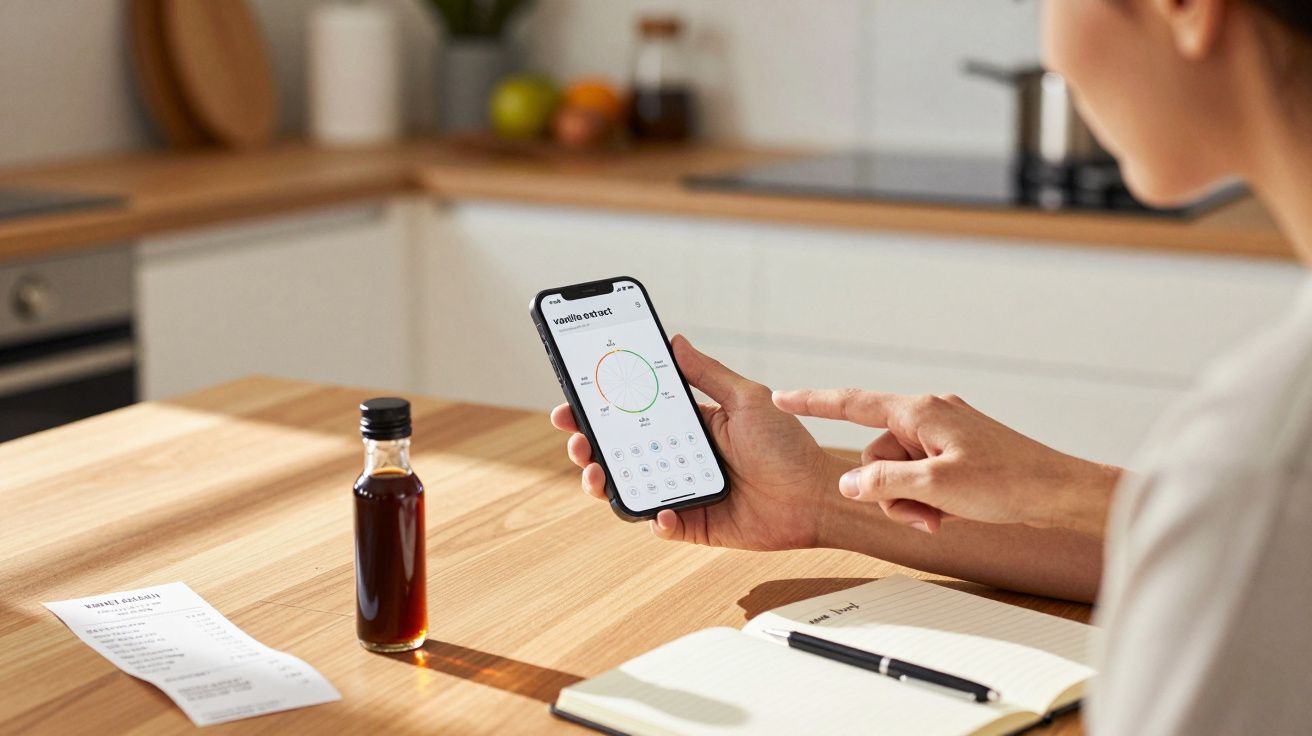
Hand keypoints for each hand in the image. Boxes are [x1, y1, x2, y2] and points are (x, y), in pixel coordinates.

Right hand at [549, 335, 850, 550]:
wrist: (816, 496)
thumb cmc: (788, 446)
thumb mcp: (747, 399)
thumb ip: (708, 373)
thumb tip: (675, 340)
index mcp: (689, 426)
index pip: (633, 415)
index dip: (600, 410)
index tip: (572, 402)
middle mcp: (680, 458)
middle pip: (621, 452)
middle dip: (589, 445)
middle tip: (576, 439)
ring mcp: (684, 492)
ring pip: (631, 488)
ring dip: (606, 483)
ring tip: (595, 474)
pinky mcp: (696, 524)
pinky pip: (663, 523)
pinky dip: (655, 519)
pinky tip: (660, 511)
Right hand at [772, 389, 1120, 536]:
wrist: (1059, 492)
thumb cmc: (1009, 482)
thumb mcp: (936, 487)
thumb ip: (884, 482)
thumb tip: (850, 483)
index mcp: (920, 411)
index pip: (853, 403)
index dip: (813, 402)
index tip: (780, 398)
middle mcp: (930, 414)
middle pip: (876, 452)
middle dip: (887, 489)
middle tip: (922, 515)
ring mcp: (945, 433)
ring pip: (897, 469)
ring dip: (909, 499)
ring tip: (941, 518)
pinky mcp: (958, 451)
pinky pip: (922, 474)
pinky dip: (928, 498)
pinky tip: (951, 514)